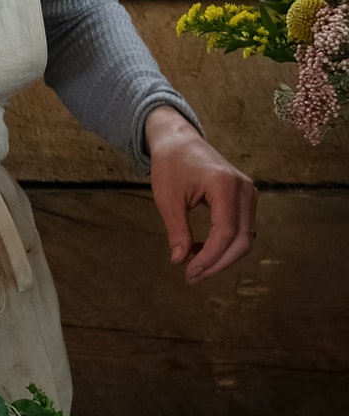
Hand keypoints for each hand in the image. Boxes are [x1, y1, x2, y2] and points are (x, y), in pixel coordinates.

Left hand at [145, 107, 256, 282]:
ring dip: (222, 256)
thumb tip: (179, 261)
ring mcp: (249, 192)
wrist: (178, 139)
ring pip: (245, 237)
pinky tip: (202, 249)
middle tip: (192, 276)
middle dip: (218, 263)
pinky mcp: (246, 197)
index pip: (226, 232)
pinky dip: (225, 244)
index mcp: (225, 184)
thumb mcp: (167, 198)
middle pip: (242, 239)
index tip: (189, 272)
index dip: (210, 258)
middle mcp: (244, 188)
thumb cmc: (170, 164)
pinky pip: (242, 228)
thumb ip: (177, 230)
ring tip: (194, 265)